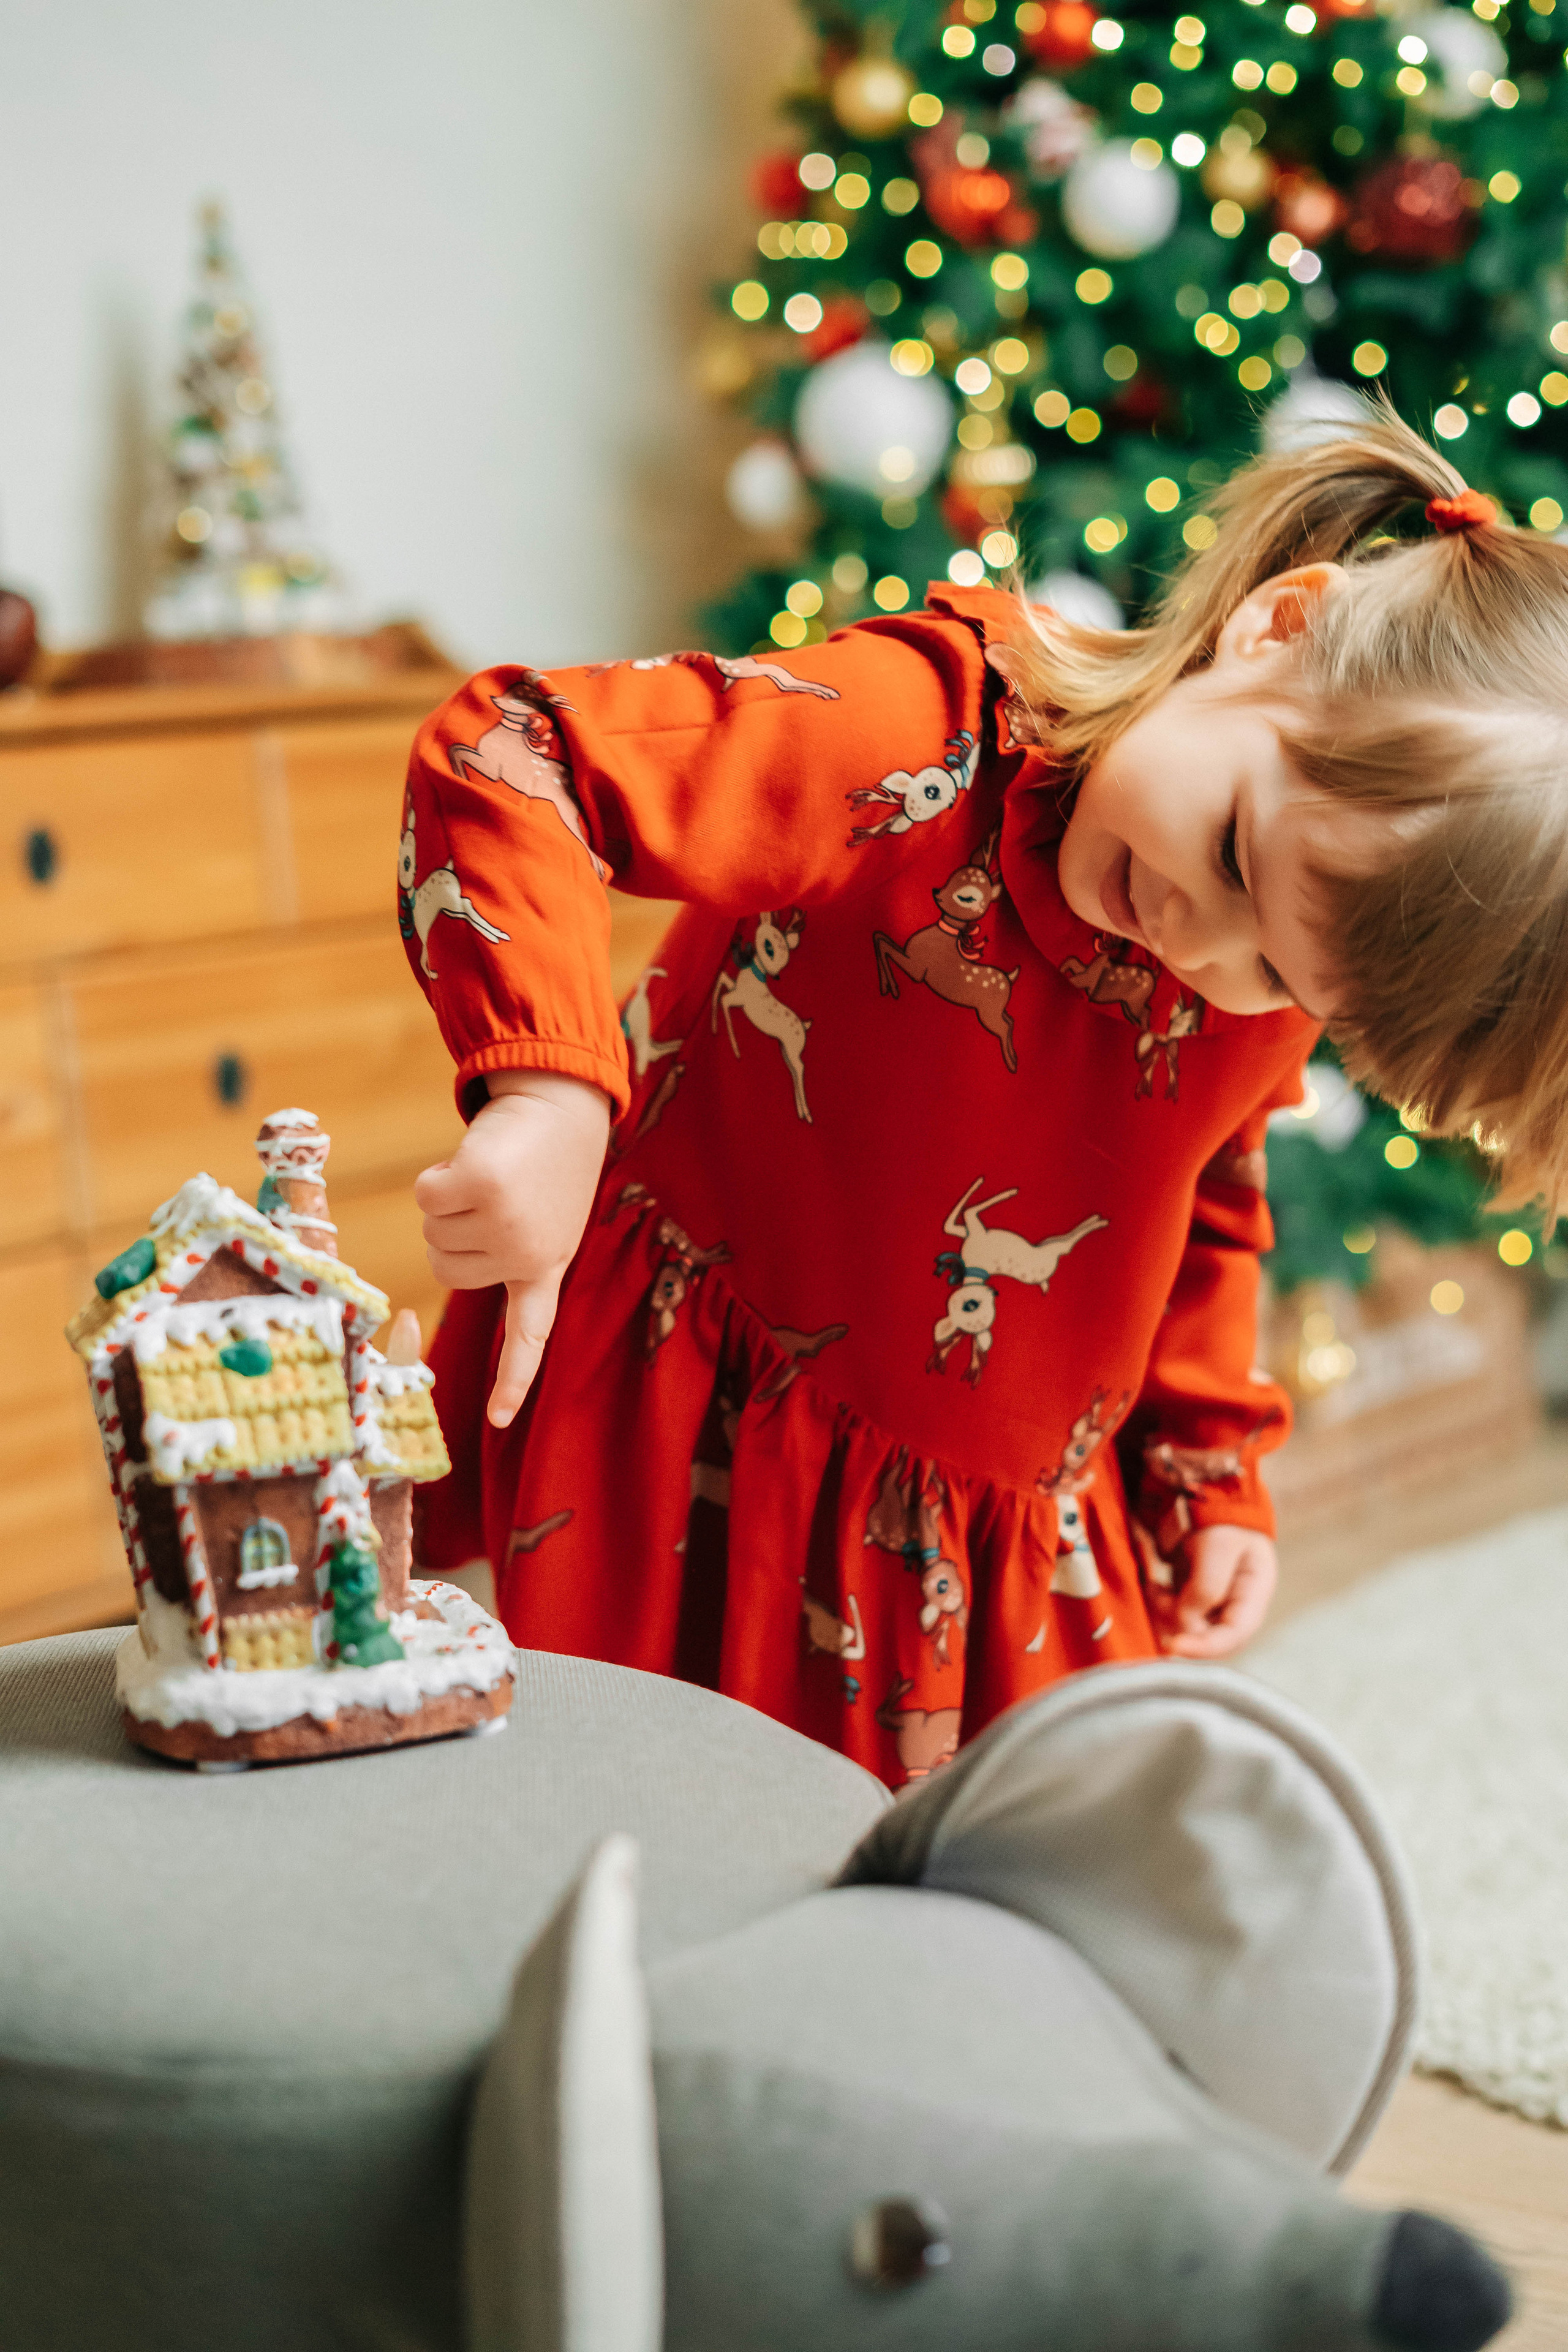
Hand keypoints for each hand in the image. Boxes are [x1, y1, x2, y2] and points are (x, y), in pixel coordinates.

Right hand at [414, 1072, 610, 1428]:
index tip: (501, 1422)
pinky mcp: (483, 1185)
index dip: (512, 1380)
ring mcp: (506, 1222)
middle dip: (452, 1230)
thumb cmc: (547, 1163)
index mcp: (547, 1268)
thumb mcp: (546, 1218)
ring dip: (447, 1200)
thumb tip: (455, 1261)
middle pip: (446, 1266)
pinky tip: (472, 1159)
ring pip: (432, 1230)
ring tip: (491, 1176)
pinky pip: (426, 1195)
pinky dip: (436, 1175)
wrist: (562, 1104)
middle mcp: (528, 1254)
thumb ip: (511, 1252)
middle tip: (491, 1197)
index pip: (530, 1338)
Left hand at [1146, 1524, 1277, 1659]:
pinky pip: (1168, 1607)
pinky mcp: (1188, 1591)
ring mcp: (1210, 1599)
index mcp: (1253, 1594)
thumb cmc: (1221, 1516)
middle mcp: (1233, 1604)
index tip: (1174, 1646)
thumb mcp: (1220, 1546)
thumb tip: (1186, 1625)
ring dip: (1162, 1606)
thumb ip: (1207, 1588)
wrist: (1205, 1489)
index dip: (1205, 1648)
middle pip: (1205, 1634)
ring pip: (1181, 1624)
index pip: (1234, 1636)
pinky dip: (1156, 1596)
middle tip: (1158, 1594)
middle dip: (1177, 1622)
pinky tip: (1151, 1575)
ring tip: (1152, 1578)